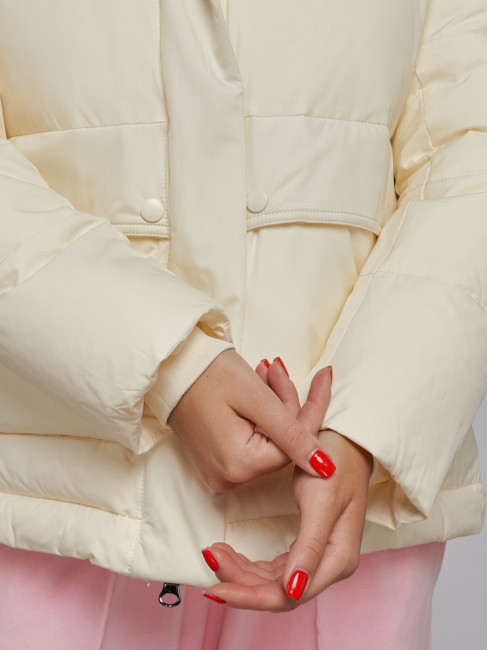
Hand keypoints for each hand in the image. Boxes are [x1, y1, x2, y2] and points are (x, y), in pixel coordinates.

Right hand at [168, 349, 336, 491]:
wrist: (171, 368)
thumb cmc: (209, 376)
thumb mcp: (257, 399)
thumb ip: (293, 435)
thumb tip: (326, 468)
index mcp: (239, 466)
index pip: (294, 446)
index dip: (307, 411)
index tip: (321, 378)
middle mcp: (228, 478)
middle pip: (280, 444)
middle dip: (286, 405)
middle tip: (275, 369)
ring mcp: (220, 473)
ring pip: (268, 442)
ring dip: (274, 408)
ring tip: (263, 374)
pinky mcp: (216, 462)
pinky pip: (251, 443)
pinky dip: (258, 418)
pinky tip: (253, 392)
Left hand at [202, 361, 372, 610]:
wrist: (344, 440)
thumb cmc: (336, 465)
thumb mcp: (322, 501)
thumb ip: (310, 547)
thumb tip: (294, 590)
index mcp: (338, 559)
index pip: (289, 596)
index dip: (250, 596)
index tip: (217, 589)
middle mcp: (330, 565)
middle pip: (278, 591)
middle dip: (240, 581)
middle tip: (209, 558)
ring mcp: (318, 557)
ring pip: (273, 581)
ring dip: (240, 572)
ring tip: (213, 551)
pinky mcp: (306, 546)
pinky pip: (274, 567)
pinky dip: (249, 564)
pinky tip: (229, 553)